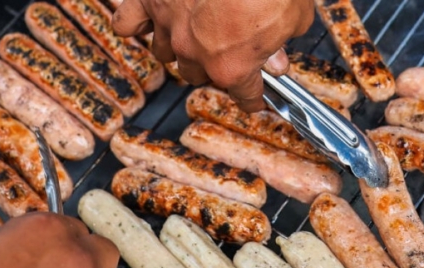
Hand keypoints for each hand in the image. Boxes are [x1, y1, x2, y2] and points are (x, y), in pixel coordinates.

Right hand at [113, 0, 313, 111]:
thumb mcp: (295, 15)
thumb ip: (283, 41)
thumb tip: (277, 55)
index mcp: (232, 65)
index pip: (243, 95)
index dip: (253, 96)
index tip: (256, 96)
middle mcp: (195, 52)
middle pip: (198, 74)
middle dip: (214, 64)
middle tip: (230, 46)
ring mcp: (168, 25)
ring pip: (165, 52)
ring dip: (179, 47)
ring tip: (193, 31)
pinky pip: (127, 23)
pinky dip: (135, 24)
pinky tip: (147, 21)